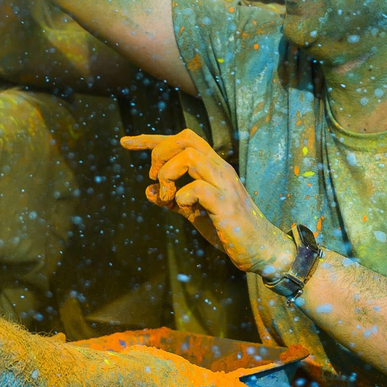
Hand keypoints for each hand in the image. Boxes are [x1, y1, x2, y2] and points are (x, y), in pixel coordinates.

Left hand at [121, 130, 291, 276]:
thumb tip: (148, 191)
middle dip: (159, 153)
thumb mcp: (194, 212)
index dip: (149, 140)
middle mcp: (219, 169)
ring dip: (168, 174)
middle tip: (155, 178)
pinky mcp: (226, 205)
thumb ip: (172, 200)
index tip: (124, 142)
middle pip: (185, 138)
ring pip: (190, 157)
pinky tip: (183, 208)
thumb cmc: (228, 229)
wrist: (261, 249)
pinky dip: (181, 197)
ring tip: (167, 196)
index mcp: (212, 167)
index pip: (180, 140)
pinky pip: (197, 189)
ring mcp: (224, 185)